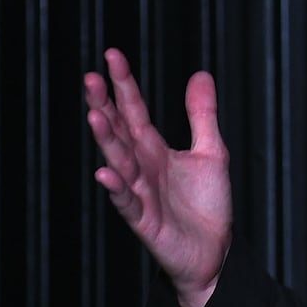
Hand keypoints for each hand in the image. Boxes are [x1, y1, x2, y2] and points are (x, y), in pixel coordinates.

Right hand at [84, 48, 232, 306]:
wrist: (214, 251)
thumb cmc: (206, 205)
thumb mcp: (211, 152)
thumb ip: (202, 115)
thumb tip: (200, 73)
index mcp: (154, 149)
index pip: (134, 111)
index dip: (124, 85)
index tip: (112, 56)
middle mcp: (142, 167)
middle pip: (119, 132)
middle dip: (105, 106)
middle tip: (91, 78)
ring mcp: (140, 193)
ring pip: (119, 162)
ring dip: (107, 141)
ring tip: (95, 116)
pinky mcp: (145, 220)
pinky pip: (127, 201)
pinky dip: (117, 187)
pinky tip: (105, 172)